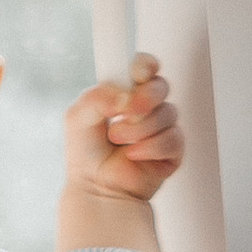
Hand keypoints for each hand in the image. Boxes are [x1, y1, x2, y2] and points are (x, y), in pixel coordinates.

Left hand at [59, 57, 183, 239]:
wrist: (95, 187)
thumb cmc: (86, 153)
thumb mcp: (78, 116)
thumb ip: (97, 96)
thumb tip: (127, 95)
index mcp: (126, 92)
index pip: (145, 66)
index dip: (145, 65)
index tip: (137, 75)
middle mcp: (147, 107)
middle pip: (161, 86)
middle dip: (144, 98)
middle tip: (124, 113)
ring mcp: (162, 128)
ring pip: (167, 114)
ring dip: (138, 129)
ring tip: (118, 141)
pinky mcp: (173, 151)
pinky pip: (173, 139)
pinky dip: (150, 147)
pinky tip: (133, 155)